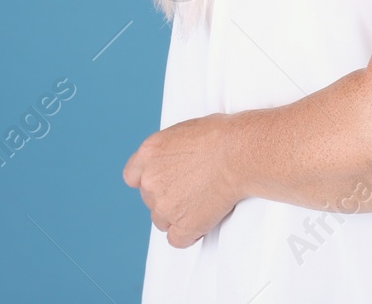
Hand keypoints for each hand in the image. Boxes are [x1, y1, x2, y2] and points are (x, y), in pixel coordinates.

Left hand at [123, 113, 243, 248]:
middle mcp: (150, 180)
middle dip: (167, 197)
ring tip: (200, 203)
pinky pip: (177, 239)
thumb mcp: (185, 131)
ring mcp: (164, 205)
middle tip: (191, 190)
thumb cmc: (222, 137)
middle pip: (149, 200)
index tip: (159, 184)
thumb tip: (175, 160)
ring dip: (177, 216)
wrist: (239, 153)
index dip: (147, 181)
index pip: (132, 176)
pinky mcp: (183, 224)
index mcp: (148, 153)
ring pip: (162, 221)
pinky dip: (189, 234)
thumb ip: (169, 151)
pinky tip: (201, 222)